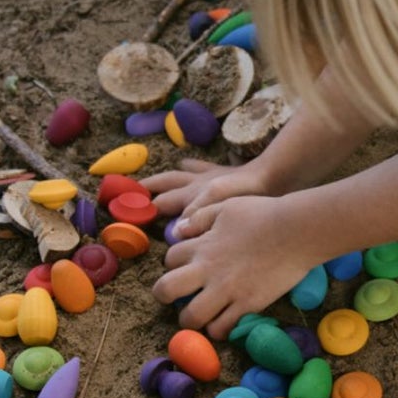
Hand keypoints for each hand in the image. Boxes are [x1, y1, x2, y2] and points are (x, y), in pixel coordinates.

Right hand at [143, 158, 269, 221]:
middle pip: (166, 184)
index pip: (162, 202)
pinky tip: (187, 165)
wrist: (272, 175)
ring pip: (179, 174)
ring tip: (153, 178)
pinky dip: (190, 166)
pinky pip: (200, 167)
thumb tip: (173, 231)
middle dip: (148, 188)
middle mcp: (196, 183)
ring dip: (165, 177)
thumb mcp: (219, 206)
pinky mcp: (221, 172)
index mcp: (192, 194)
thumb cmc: (246, 193)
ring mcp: (208, 176)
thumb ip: (196, 217)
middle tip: (131, 192)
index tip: (125, 212)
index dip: (144, 208)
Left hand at [152, 194, 314, 338]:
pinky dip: (218, 329)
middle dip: (165, 295)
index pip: (170, 258)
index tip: (186, 265)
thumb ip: (200, 218)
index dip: (174, 263)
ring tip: (199, 314)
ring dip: (190, 319)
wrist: (296, 231)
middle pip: (166, 290)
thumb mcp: (226, 207)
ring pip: (191, 318)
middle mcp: (208, 271)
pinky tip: (224, 321)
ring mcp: (227, 291)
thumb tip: (179, 230)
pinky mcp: (247, 305)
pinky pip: (222, 328)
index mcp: (202, 246)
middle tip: (177, 297)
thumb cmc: (263, 214)